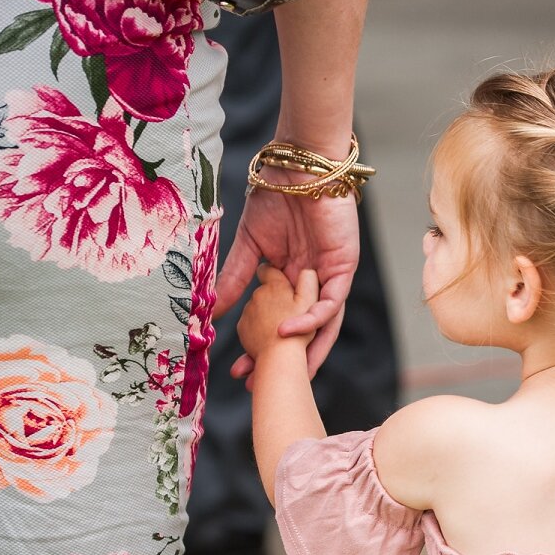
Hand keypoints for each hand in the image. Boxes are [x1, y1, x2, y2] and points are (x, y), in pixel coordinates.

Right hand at [214, 171, 358, 377]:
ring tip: (282, 373)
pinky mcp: (343, 267)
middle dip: (283, 361)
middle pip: (302, 332)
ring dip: (303, 351)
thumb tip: (211, 311)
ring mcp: (329, 278)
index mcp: (291, 280)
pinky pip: (330, 302)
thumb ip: (235, 277)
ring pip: (322, 325)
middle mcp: (312, 284)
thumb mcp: (250, 245)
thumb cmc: (276, 198)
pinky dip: (311, 318)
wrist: (299, 168)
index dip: (261, 349)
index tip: (238, 372)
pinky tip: (288, 332)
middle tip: (257, 386)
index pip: (278, 323)